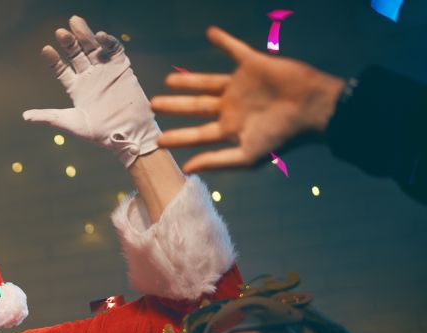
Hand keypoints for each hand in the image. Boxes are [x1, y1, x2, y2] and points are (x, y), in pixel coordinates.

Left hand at [21, 16, 159, 166]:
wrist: (127, 134)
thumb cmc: (99, 133)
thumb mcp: (70, 123)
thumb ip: (49, 117)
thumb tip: (25, 116)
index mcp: (76, 88)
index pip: (61, 69)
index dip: (53, 60)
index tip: (45, 50)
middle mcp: (90, 77)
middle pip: (77, 54)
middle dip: (68, 43)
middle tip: (60, 32)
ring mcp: (106, 71)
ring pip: (93, 48)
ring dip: (85, 35)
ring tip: (75, 22)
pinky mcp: (122, 68)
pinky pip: (114, 51)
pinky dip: (108, 42)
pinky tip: (99, 35)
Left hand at [151, 26, 345, 172]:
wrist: (311, 107)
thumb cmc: (281, 135)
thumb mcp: (247, 155)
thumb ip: (216, 161)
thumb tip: (186, 169)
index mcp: (230, 128)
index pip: (197, 133)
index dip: (178, 137)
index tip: (158, 141)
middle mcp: (232, 106)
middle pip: (196, 106)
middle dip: (175, 106)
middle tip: (153, 105)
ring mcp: (241, 85)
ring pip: (207, 81)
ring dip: (188, 80)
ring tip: (169, 80)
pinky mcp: (252, 64)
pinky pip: (234, 49)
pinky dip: (223, 40)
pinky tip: (211, 32)